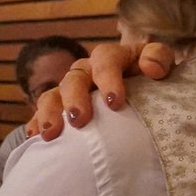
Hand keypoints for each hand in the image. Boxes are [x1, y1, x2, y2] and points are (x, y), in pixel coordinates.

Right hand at [32, 42, 176, 139]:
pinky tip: (34, 138)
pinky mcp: (62, 106)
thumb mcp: (161, 63)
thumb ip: (159, 57)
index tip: (115, 103)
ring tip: (50, 134)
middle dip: (74, 99)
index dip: (108, 79)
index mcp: (112, 57)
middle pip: (74, 78)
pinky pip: (43, 113)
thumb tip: (151, 68)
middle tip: (79, 120)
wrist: (146, 90)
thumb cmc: (154, 78)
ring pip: (53, 95)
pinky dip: (37, 123)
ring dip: (49, 113)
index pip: (105, 60)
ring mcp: (72, 89)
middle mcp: (87, 70)